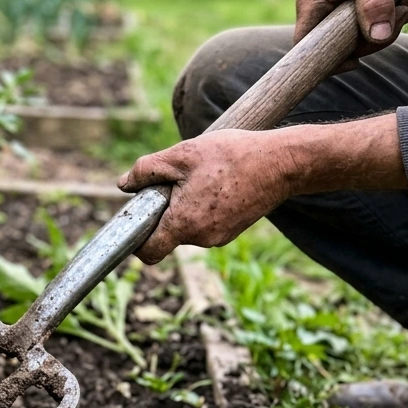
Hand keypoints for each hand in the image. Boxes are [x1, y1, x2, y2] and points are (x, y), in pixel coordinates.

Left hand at [117, 130, 295, 264]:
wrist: (283, 162)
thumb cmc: (231, 156)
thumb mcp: (180, 155)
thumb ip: (146, 171)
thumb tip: (124, 184)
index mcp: (184, 225)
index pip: (149, 252)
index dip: (136, 240)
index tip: (135, 218)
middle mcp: (202, 239)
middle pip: (167, 233)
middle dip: (163, 211)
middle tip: (176, 180)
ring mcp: (220, 237)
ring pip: (187, 226)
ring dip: (185, 206)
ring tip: (202, 177)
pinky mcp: (233, 229)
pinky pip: (206, 222)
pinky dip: (203, 206)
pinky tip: (217, 182)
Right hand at [295, 0, 407, 70]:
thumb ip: (375, 3)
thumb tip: (378, 37)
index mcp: (313, 4)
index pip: (306, 47)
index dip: (327, 61)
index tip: (357, 61)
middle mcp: (321, 10)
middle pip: (343, 45)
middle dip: (379, 34)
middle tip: (406, 10)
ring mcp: (339, 9)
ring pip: (364, 33)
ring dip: (396, 19)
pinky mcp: (356, 5)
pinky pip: (375, 20)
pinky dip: (399, 11)